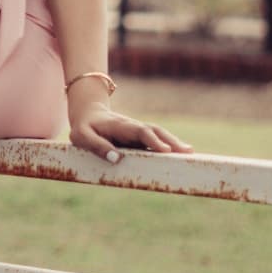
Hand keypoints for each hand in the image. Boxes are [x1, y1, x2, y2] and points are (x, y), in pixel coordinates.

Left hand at [69, 99, 193, 164]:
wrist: (87, 114)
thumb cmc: (84, 127)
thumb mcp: (82, 137)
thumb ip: (97, 146)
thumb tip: (116, 158)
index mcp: (120, 126)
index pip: (140, 131)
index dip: (153, 140)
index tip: (165, 151)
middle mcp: (132, 127)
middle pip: (155, 131)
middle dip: (171, 141)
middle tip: (187, 152)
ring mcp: (137, 132)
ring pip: (158, 135)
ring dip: (173, 143)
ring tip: (190, 153)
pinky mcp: (138, 138)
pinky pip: (155, 142)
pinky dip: (168, 147)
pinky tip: (179, 155)